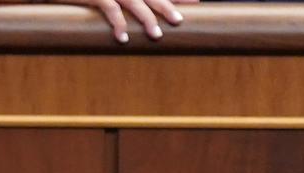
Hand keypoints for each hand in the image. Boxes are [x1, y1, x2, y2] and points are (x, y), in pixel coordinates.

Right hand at [52, 0, 196, 43]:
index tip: (195, 0)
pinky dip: (117, 23)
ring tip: (157, 36)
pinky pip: (108, 9)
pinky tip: (123, 39)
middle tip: (181, 21)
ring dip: (146, 19)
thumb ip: (115, 1)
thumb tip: (133, 14)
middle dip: (167, 5)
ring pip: (134, 1)